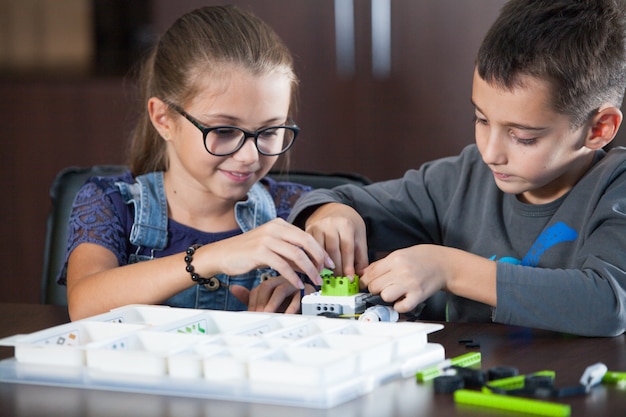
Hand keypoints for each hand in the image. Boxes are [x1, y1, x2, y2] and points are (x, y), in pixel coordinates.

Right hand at [200, 218, 332, 288]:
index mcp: (279, 224)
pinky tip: (298, 284)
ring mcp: (267, 239)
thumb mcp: (271, 249)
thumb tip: (310, 265)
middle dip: (319, 258)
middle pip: (305, 242)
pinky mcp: (260, 252)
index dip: (320, 250)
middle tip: (326, 271)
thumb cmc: (246, 253)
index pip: (306, 236)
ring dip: (309, 270)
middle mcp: (274, 228)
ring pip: (297, 255)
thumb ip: (289, 254)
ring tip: (316, 280)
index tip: (329, 263)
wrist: (221, 254)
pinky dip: (293, 276)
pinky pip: (283, 265)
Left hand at [230, 277, 315, 312]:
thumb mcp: (266, 302)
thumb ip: (250, 296)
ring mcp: (295, 284)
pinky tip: (285, 315)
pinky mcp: (307, 291)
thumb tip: (233, 288)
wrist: (308, 308)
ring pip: (281, 290)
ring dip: (273, 305)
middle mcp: (283, 279)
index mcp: (273, 281)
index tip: (251, 315)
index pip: (258, 288)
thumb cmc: (287, 305)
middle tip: (257, 316)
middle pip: (268, 286)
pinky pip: (298, 297)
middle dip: (261, 303)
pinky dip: (291, 307)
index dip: (254, 302)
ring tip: (268, 315)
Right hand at [304, 203, 368, 277]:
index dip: (348, 266)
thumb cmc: (348, 225)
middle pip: (332, 252)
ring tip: (329, 278)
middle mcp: (330, 224)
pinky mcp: (308, 230)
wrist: (333, 210)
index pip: (347, 249)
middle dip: (336, 269)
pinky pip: (309, 249)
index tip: (350, 279)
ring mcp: (317, 227)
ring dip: (324, 267)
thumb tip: (360, 276)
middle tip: (340, 282)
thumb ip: (361, 257)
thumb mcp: (359, 237)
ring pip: (319, 251)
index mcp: (346, 224)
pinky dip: (314, 260)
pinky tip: (318, 269)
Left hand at [361, 244, 496, 311]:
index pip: (370, 274)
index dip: (364, 281)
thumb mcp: (399, 254)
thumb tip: (362, 274)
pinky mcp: (418, 296)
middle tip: (382, 287)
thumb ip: (380, 264)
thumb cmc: (421, 258)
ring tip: (393, 292)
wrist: (443, 264)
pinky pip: (401, 307)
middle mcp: (402, 271)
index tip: (365, 284)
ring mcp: (410, 284)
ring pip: (385, 296)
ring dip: (386, 296)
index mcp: (395, 259)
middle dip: (374, 289)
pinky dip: (399, 306)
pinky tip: (402, 299)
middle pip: (374, 286)